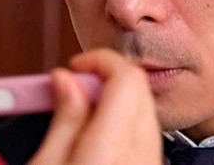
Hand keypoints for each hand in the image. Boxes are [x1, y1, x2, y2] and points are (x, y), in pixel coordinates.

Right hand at [31, 49, 161, 164]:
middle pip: (140, 88)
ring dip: (117, 101)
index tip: (75, 67)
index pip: (127, 77)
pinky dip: (125, 125)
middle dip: (107, 77)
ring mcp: (151, 164)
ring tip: (81, 117)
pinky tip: (98, 138)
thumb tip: (65, 78)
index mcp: (112, 148)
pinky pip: (146, 136)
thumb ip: (62, 119)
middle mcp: (141, 155)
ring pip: (146, 110)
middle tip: (73, 89)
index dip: (100, 60)